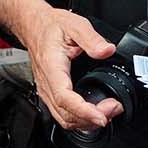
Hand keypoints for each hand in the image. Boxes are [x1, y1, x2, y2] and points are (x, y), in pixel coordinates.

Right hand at [25, 6, 118, 132]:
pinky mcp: (50, 94)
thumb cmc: (50, 26)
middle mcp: (47, 84)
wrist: (34, 26)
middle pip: (65, 115)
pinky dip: (80, 119)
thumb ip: (92, 38)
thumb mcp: (74, 25)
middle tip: (114, 109)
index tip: (102, 116)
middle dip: (91, 119)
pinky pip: (63, 114)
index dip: (84, 111)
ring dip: (86, 122)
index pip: (65, 98)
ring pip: (64, 119)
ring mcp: (46, 91)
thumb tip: (107, 50)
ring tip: (109, 112)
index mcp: (52, 68)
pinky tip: (95, 114)